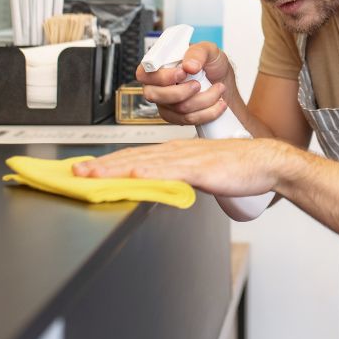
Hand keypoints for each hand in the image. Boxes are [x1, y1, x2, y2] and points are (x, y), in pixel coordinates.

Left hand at [71, 138, 296, 197]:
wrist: (265, 162)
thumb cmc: (237, 168)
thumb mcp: (199, 173)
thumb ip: (177, 178)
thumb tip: (157, 187)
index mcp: (174, 153)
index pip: (133, 157)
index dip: (107, 163)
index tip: (83, 170)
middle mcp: (175, 152)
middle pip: (131, 157)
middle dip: (100, 166)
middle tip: (73, 173)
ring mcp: (187, 159)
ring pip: (144, 162)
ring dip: (115, 168)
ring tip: (90, 175)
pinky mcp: (200, 168)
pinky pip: (170, 171)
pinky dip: (150, 172)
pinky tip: (133, 174)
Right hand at [136, 41, 232, 125]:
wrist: (224, 84)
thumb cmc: (212, 65)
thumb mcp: (209, 50)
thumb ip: (198, 52)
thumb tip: (189, 65)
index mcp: (160, 65)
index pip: (144, 73)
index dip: (161, 76)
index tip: (182, 73)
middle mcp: (158, 85)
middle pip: (155, 95)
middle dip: (182, 92)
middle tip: (199, 84)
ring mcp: (166, 102)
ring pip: (178, 108)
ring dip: (204, 100)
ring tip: (218, 89)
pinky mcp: (176, 116)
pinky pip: (188, 119)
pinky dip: (208, 112)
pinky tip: (218, 103)